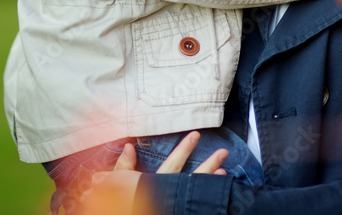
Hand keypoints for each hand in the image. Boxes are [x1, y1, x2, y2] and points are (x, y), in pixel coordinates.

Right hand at [79, 132, 227, 213]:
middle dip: (208, 165)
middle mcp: (168, 193)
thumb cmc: (118, 198)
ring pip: (195, 192)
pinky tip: (217, 193)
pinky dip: (206, 199)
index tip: (196, 135)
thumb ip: (124, 166)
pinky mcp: (177, 210)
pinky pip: (194, 205)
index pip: (172, 164)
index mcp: (154, 183)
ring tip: (225, 171)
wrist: (123, 211)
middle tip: (223, 152)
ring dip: (211, 181)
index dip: (184, 150)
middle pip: (191, 179)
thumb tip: (129, 146)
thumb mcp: (117, 181)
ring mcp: (174, 204)